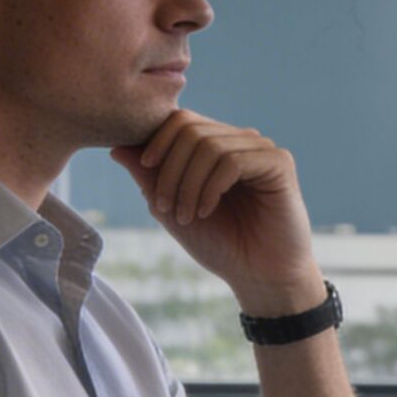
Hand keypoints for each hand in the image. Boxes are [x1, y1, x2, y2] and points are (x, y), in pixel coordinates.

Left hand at [110, 111, 322, 314]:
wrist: (259, 277)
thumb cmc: (220, 245)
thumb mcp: (172, 210)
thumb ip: (149, 178)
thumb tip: (116, 147)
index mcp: (218, 147)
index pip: (181, 120)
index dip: (157, 139)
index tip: (145, 167)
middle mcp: (240, 141)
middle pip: (190, 129)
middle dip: (169, 169)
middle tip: (165, 207)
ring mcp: (261, 150)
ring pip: (209, 145)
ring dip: (187, 184)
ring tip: (186, 215)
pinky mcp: (279, 163)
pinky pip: (233, 161)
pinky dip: (211, 187)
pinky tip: (207, 210)